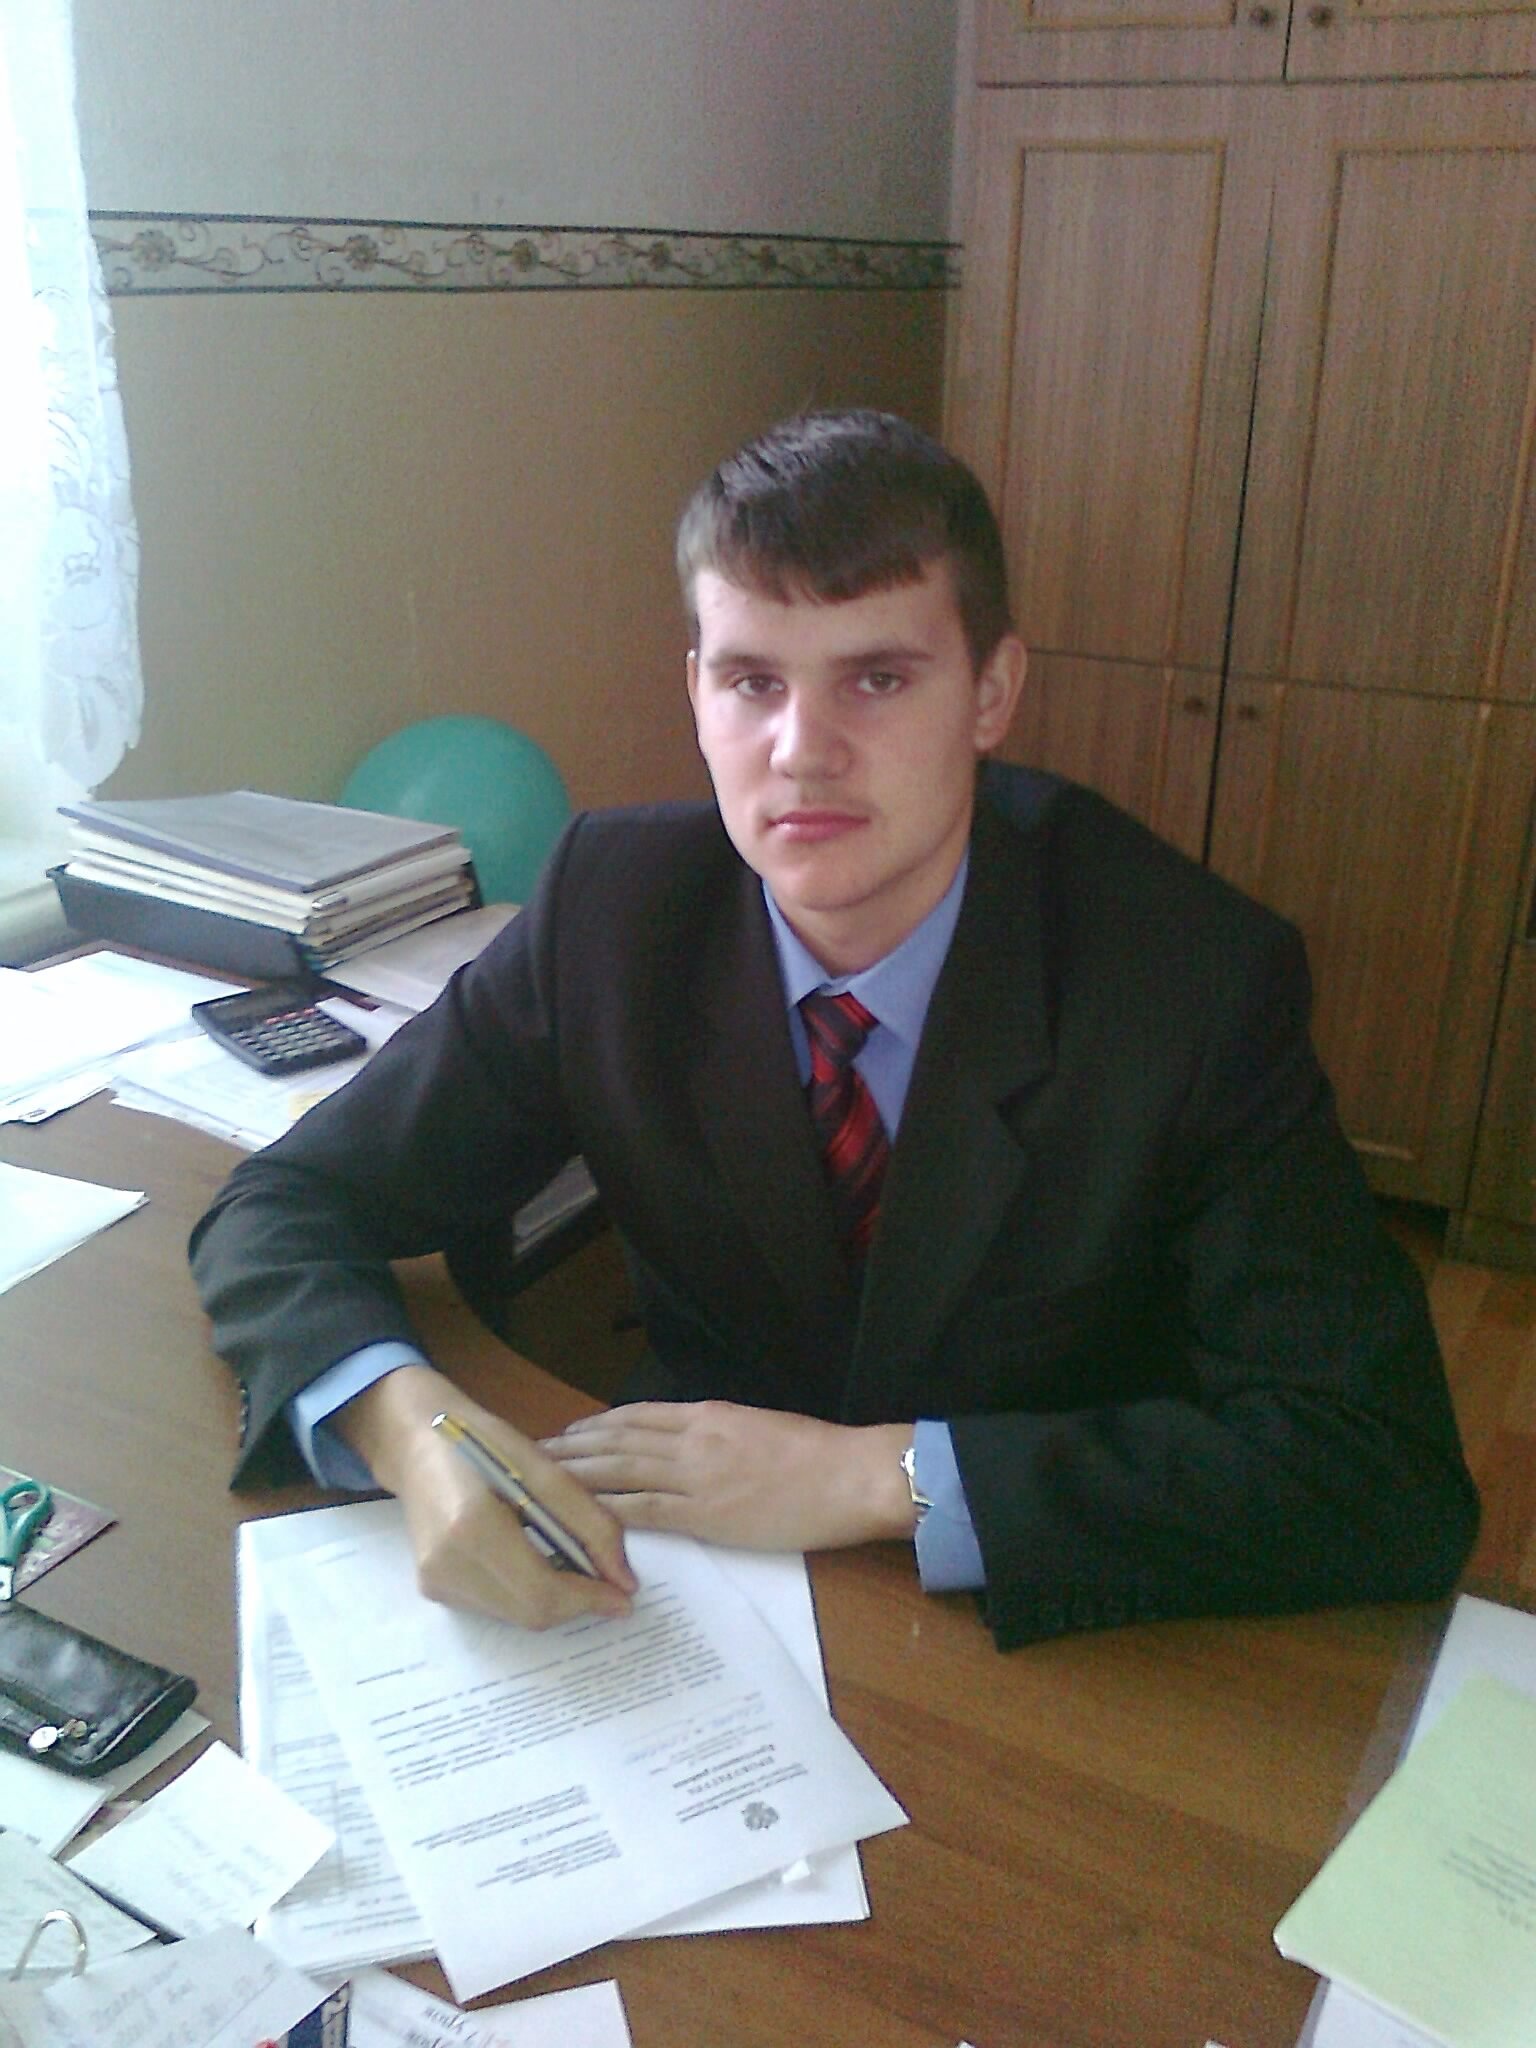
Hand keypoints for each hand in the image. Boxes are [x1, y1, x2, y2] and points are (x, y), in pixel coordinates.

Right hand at [336, 1364, 635, 1628]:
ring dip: (553, 1599)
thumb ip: (591, 1523)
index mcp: (471, 1528)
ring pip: (516, 1616)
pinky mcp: (433, 1590)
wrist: (419, 1443)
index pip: (542, 1592)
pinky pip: (496, 1607)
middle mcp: (446, 1566)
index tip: (625, 1596)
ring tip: (570, 1563)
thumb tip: (624, 1582)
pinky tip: (535, 1561)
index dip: (588, 1599)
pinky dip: (527, 1593)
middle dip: (576, 1602)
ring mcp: (435, 1583)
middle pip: (530, 1612)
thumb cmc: (484, 1443)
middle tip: (606, 1581)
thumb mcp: (546, 1468)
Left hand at [540, 1400, 915, 1551]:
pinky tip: (580, 1516)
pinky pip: (642, 1511)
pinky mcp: (703, 1515)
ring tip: (540, 1480)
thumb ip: (716, 1433)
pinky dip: (606, 1512)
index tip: (568, 1432)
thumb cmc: (816, 1452)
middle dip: (570, 1448)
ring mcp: (694, 1477)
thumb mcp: (757, 1426)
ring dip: (575, 1475)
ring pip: (618, 1470)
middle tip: (531, 1455)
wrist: (847, 1475)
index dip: (595, 1425)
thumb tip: (687, 1443)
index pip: (635, 1415)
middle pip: (615, 1440)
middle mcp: (691, 1439)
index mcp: (706, 1415)